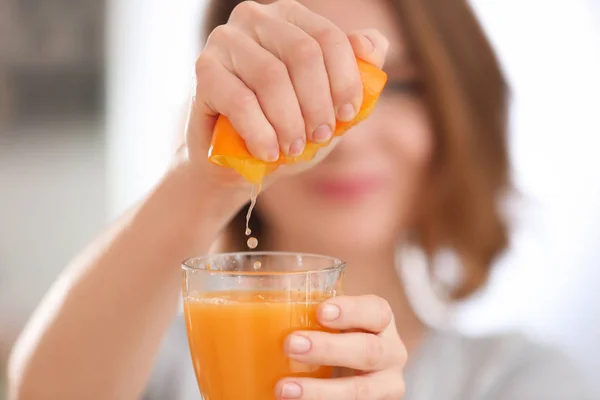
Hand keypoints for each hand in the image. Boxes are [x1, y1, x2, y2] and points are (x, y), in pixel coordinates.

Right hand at [184, 0, 388, 188]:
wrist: (236, 160)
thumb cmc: (286, 127)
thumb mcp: (330, 104)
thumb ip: (358, 73)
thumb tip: (373, 46)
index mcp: (291, 18)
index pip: (329, 38)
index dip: (345, 80)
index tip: (347, 116)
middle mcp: (256, 18)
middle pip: (303, 54)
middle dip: (318, 103)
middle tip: (320, 136)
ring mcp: (225, 40)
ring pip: (271, 77)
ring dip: (289, 122)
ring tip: (294, 149)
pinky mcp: (203, 70)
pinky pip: (240, 100)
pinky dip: (261, 133)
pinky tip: (269, 153)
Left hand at [277, 295, 406, 398]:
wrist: (350, 369)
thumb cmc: (332, 334)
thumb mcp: (328, 320)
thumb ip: (304, 308)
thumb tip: (247, 295)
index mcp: (381, 322)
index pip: (376, 311)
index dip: (350, 310)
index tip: (319, 311)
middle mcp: (391, 354)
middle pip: (368, 351)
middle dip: (329, 349)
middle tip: (290, 344)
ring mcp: (384, 387)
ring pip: (359, 392)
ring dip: (320, 391)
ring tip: (282, 389)